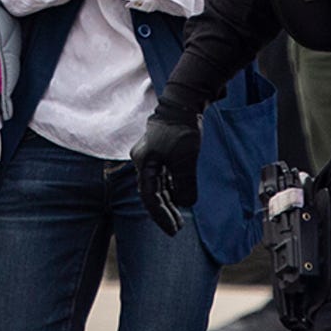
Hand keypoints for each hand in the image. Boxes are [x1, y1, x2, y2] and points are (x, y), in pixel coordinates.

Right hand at [131, 110, 202, 235]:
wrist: (185, 101)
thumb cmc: (182, 130)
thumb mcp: (186, 160)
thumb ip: (184, 184)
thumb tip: (186, 203)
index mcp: (144, 163)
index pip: (150, 196)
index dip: (161, 215)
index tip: (173, 229)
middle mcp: (144, 160)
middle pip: (152, 192)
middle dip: (164, 211)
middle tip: (177, 228)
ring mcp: (152, 154)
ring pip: (158, 184)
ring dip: (169, 201)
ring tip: (179, 217)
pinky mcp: (162, 150)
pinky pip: (164, 175)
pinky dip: (172, 187)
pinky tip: (180, 197)